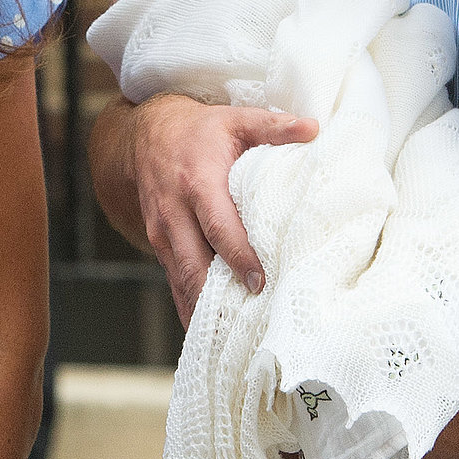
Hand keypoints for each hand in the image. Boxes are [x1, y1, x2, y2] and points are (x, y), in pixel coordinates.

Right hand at [131, 94, 317, 324]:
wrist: (144, 136)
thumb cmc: (198, 130)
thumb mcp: (234, 119)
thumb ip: (272, 125)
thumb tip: (313, 129)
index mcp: (197, 183)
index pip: (218, 227)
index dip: (238, 256)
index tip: (259, 282)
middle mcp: (174, 213)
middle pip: (194, 264)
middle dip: (218, 296)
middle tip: (249, 321)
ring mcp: (162, 234)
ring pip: (181, 279)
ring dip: (203, 310)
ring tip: (231, 338)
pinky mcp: (160, 246)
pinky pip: (174, 281)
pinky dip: (190, 307)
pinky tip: (210, 333)